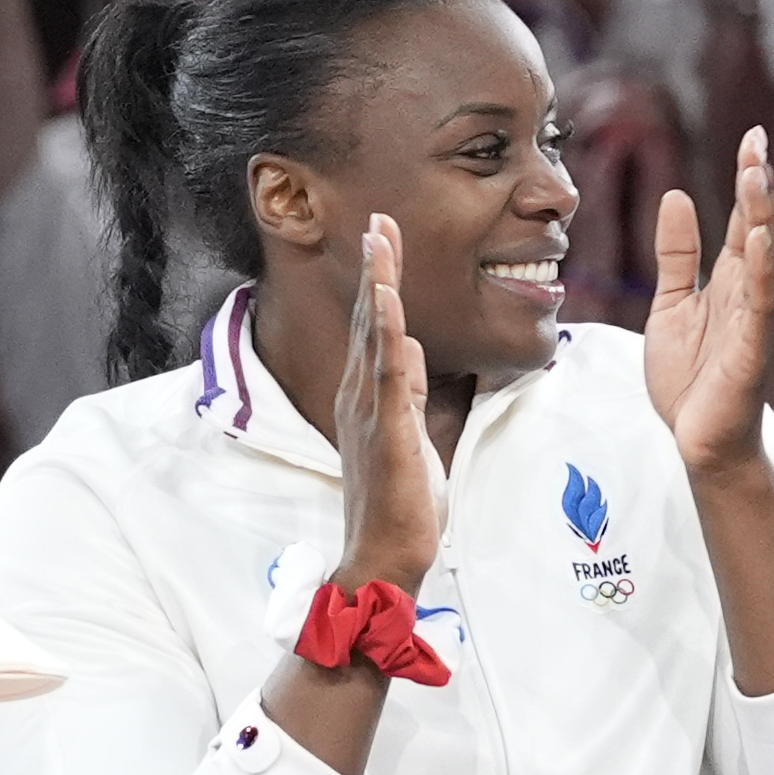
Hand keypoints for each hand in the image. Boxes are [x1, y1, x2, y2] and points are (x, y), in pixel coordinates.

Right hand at [333, 215, 448, 593]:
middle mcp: (362, 397)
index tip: (383, 236)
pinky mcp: (389, 433)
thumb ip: (408, 390)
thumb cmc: (402, 499)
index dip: (381, 280)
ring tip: (380, 244)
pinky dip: (389, 339)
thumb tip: (409, 349)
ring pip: (375, 338)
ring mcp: (372, 413)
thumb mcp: (411, 430)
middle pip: (370, 320)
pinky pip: (389, 377)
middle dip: (376, 268)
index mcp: (369, 396)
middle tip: (379, 219)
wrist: (387, 555)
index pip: (376, 325)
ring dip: (380, 288)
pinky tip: (392, 307)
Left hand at [643, 126, 773, 473]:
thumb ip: (676, 253)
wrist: (699, 440)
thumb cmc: (691, 378)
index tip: (753, 137)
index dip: (748, 177)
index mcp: (730, 277)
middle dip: (759, 183)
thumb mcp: (670, 303)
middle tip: (757, 142)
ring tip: (757, 174)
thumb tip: (678, 195)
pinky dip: (763, 267)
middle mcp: (749, 289)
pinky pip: (760, 299)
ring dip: (762, 214)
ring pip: (764, 255)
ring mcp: (754, 315)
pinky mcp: (752, 345)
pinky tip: (762, 237)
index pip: (744, 217)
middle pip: (759, 225)